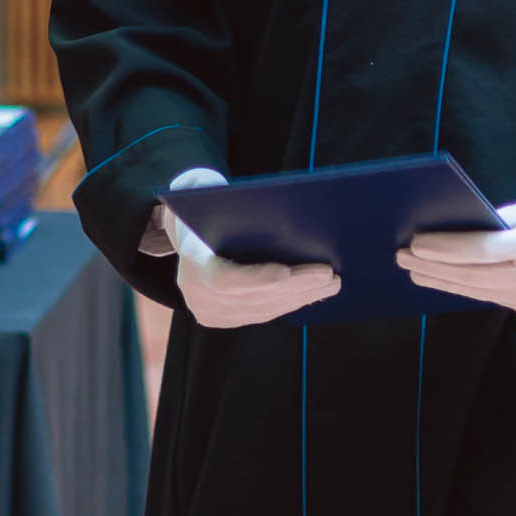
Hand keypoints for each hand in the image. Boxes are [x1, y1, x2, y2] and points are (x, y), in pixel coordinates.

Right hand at [149, 175, 340, 327]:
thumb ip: (234, 203)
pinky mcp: (224, 319)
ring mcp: (211, 311)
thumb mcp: (209, 196)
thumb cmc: (205, 208)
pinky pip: (263, 314)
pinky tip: (313, 292)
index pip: (224, 278)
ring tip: (330, 282)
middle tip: (328, 274)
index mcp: (192, 260)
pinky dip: (289, 302)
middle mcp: (198, 293)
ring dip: (300, 297)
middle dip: (295, 286)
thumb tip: (275, 205)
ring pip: (263, 309)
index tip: (286, 271)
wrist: (186, 234)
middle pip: (254, 296)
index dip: (256, 278)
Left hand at [397, 189, 515, 320]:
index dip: (444, 249)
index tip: (414, 244)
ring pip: (482, 292)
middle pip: (475, 276)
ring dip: (445, 282)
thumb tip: (447, 231)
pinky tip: (447, 281)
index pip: (481, 251)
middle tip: (402, 258)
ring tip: (416, 272)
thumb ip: (493, 223)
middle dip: (434, 267)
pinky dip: (470, 289)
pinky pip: (498, 299)